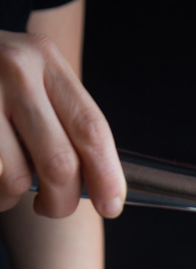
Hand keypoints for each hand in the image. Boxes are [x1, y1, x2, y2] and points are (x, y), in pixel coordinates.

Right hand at [0, 28, 125, 219]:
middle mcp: (15, 69)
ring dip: (12, 198)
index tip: (112, 206)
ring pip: (16, 178)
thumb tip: (101, 185)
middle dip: (62, 201)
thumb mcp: (30, 77)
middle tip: (53, 208)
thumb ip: (63, 119)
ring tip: (6, 185)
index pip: (91, 128)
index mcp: (45, 60)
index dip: (106, 175)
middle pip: (59, 162)